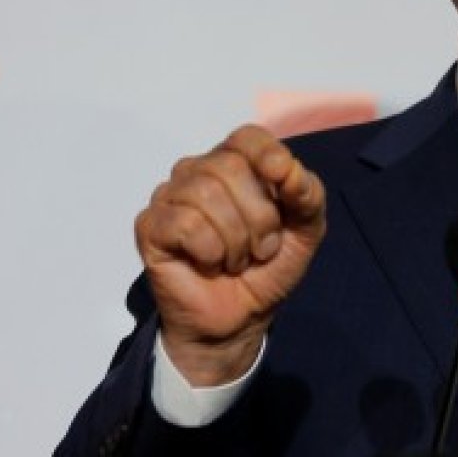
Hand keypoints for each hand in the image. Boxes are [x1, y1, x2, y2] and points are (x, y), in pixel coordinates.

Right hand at [135, 124, 326, 385]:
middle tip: (261, 248)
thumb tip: (289, 169)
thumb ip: (307, 195)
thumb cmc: (268, 268)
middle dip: (259, 216)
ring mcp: (170, 196)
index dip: (266, 154)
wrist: (240, 319)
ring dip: (235, 240)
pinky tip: (209, 264)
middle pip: (229, 167)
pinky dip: (209, 250)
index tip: (284, 181)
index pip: (246, 137)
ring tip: (236, 260)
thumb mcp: (305, 231)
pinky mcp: (150, 226)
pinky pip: (183, 223)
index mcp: (237, 164)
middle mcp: (199, 172)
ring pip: (204, 194)